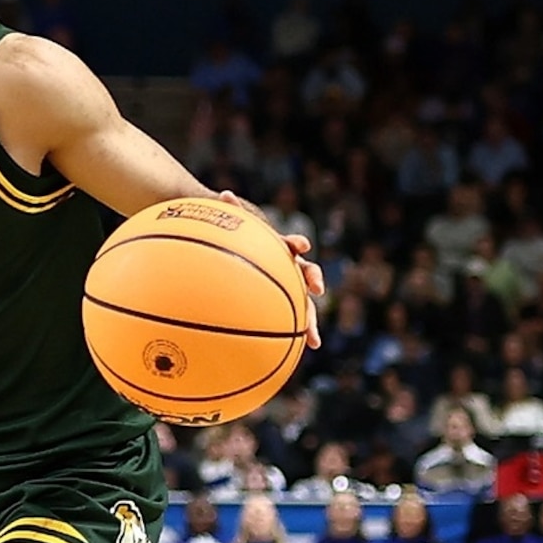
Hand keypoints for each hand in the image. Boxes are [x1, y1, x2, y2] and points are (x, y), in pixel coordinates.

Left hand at [219, 191, 324, 346]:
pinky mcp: (283, 301)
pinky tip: (304, 349)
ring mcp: (287, 285)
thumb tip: (224, 193)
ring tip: (312, 340)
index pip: (292, 246)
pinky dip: (296, 334)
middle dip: (313, 281)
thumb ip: (231, 213)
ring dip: (309, 321)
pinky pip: (290, 320)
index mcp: (277, 250)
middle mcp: (287, 267)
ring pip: (302, 302)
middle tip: (317, 290)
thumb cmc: (231, 240)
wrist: (231, 253)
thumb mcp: (232, 229)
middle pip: (305, 274)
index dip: (297, 243)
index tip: (302, 246)